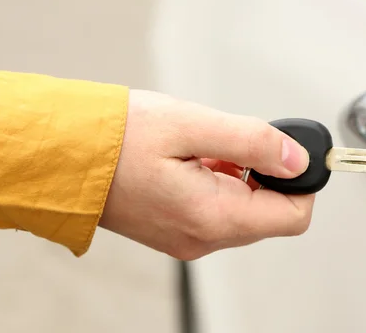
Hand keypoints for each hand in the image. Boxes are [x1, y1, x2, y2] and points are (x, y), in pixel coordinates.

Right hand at [99, 89, 314, 259]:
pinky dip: (220, 184)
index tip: (290, 151)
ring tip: (205, 149)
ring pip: (244, 211)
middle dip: (265, 174)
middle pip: (270, 214)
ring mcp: (188, 239)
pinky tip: (194, 160)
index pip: (292, 217)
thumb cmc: (116, 139)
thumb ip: (252, 142)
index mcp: (212, 216)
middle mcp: (202, 238)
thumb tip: (297, 159)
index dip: (302, 182)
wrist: (63, 157)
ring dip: (240, 177)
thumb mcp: (191, 125)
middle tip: (233, 142)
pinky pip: (218, 212)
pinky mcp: (176, 232)